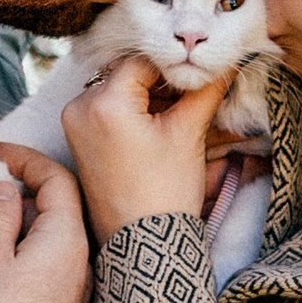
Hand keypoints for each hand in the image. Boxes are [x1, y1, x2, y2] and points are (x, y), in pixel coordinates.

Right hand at [0, 148, 90, 302]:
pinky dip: (33, 244)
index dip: (29, 160)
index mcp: (67, 239)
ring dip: (28, 218)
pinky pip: (55, 260)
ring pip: (58, 235)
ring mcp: (77, 287)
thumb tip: (6, 191)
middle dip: (29, 188)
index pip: (59, 181)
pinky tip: (5, 252)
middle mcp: (82, 261)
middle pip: (63, 207)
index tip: (0, 153)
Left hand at [63, 52, 229, 243]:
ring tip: (184, 107)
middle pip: (129, 72)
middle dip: (164, 78)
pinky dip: (136, 109)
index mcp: (103, 102)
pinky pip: (111, 109)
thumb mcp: (189, 132)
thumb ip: (207, 87)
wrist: (144, 243)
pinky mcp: (80, 138)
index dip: (177, 62)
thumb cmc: (165, 192)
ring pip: (121, 89)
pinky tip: (164, 121)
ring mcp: (75, 123)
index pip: (145, 59)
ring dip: (152, 93)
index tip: (204, 66)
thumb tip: (225, 59)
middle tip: (197, 85)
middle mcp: (79, 107)